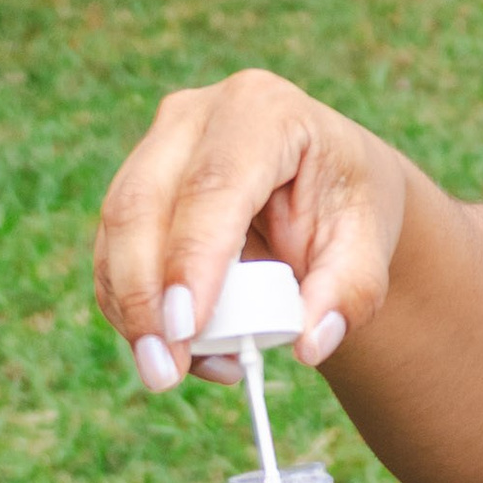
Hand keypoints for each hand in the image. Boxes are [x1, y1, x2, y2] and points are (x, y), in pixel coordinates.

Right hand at [95, 70, 405, 392]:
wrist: (328, 182)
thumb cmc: (348, 204)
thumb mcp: (370, 244)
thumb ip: (350, 292)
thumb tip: (310, 344)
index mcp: (264, 111)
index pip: (214, 185)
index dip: (192, 258)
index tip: (187, 329)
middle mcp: (197, 115)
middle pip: (142, 204)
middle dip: (143, 296)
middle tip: (164, 371)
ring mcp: (157, 144)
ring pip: (116, 231)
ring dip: (133, 311)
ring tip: (175, 371)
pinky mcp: (134, 183)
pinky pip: (112, 252)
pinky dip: (132, 309)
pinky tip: (177, 351)